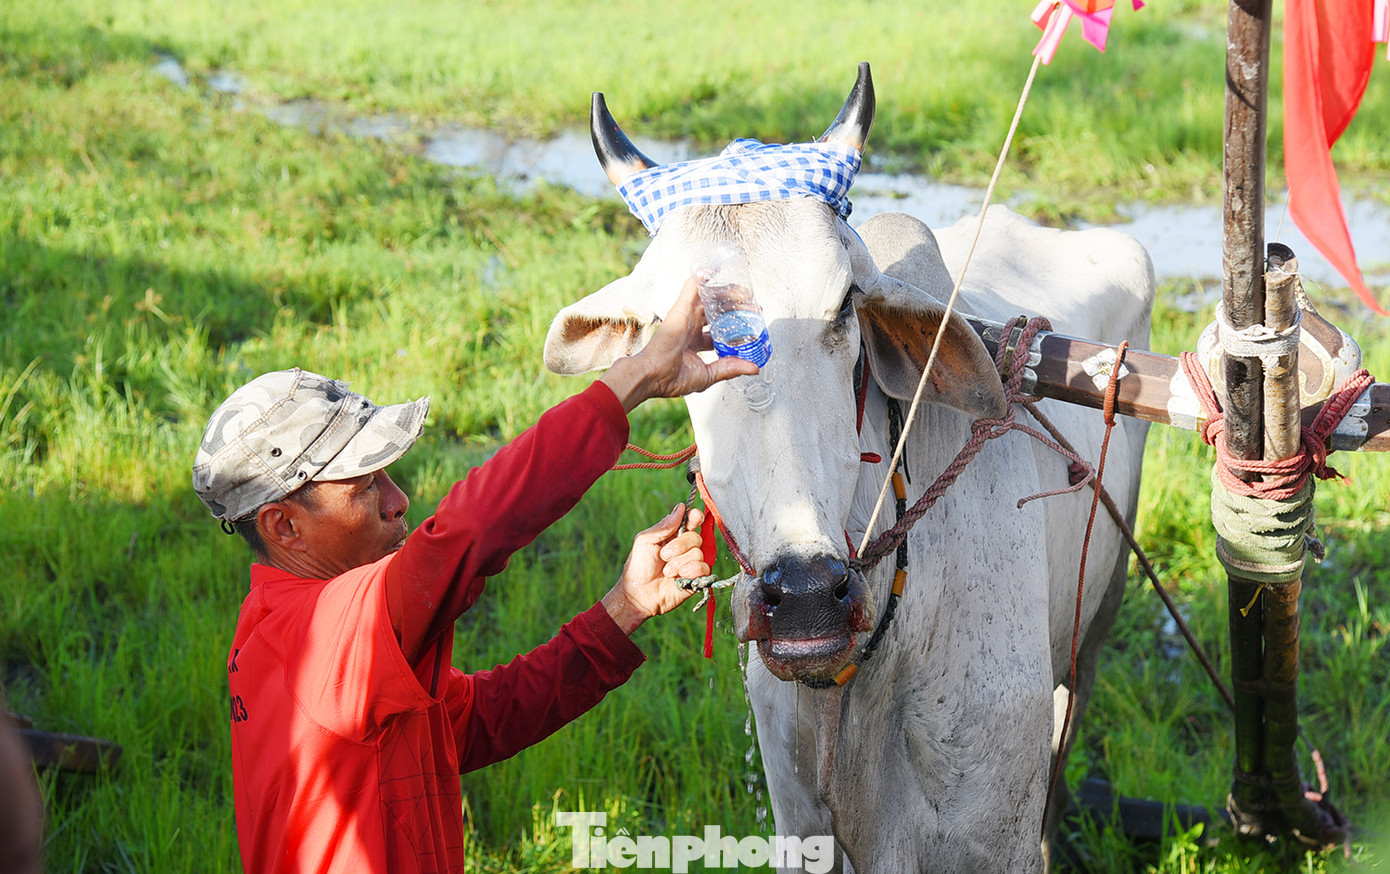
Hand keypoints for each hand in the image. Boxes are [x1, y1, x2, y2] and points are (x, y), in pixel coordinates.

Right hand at [599, 278, 759, 411]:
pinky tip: (712, 269)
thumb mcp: (709, 375)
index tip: (750, 323)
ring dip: (727, 292)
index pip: (718, 328)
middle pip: (716, 310)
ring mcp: (685, 316)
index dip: (734, 325)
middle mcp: (690, 327)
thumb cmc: (671, 378)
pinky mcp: (680, 309)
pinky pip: (691, 287)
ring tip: (745, 292)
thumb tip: (754, 368)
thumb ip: (730, 368)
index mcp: (694, 342)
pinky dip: (701, 277)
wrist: (652, 375)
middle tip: (752, 305)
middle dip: (735, 306)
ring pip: (709, 297)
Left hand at [600, 504, 707, 633]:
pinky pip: (704, 568)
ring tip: (667, 571)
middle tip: (663, 555)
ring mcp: (691, 563)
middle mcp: (684, 548)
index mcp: (673, 536)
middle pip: (695, 537)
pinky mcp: (696, 578)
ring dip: (679, 562)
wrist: (639, 593)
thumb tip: (681, 507)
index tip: (694, 517)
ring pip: (698, 553)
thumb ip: (664, 525)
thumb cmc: (638, 567)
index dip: (695, 517)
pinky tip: (679, 577)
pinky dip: (690, 571)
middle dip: (679, 546)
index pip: (691, 521)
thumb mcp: (645, 540)